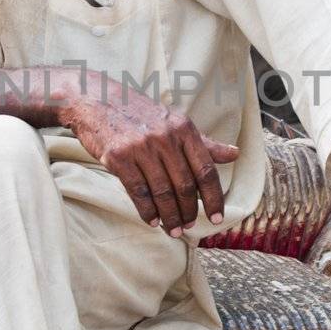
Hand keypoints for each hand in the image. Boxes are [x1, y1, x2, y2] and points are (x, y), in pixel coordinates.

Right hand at [58, 73, 238, 236]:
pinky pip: (138, 192)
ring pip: (162, 192)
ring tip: (173, 230)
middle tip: (189, 226)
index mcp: (183, 128)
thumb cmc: (139, 113)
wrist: (96, 100)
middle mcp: (165, 137)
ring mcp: (141, 147)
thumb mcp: (174, 121)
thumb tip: (235, 154)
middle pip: (185, 185)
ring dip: (170, 217)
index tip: (216, 217)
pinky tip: (153, 221)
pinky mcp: (118, 157)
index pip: (205, 169)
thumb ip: (204, 142)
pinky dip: (147, 211)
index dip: (213, 198)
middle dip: (189, 211)